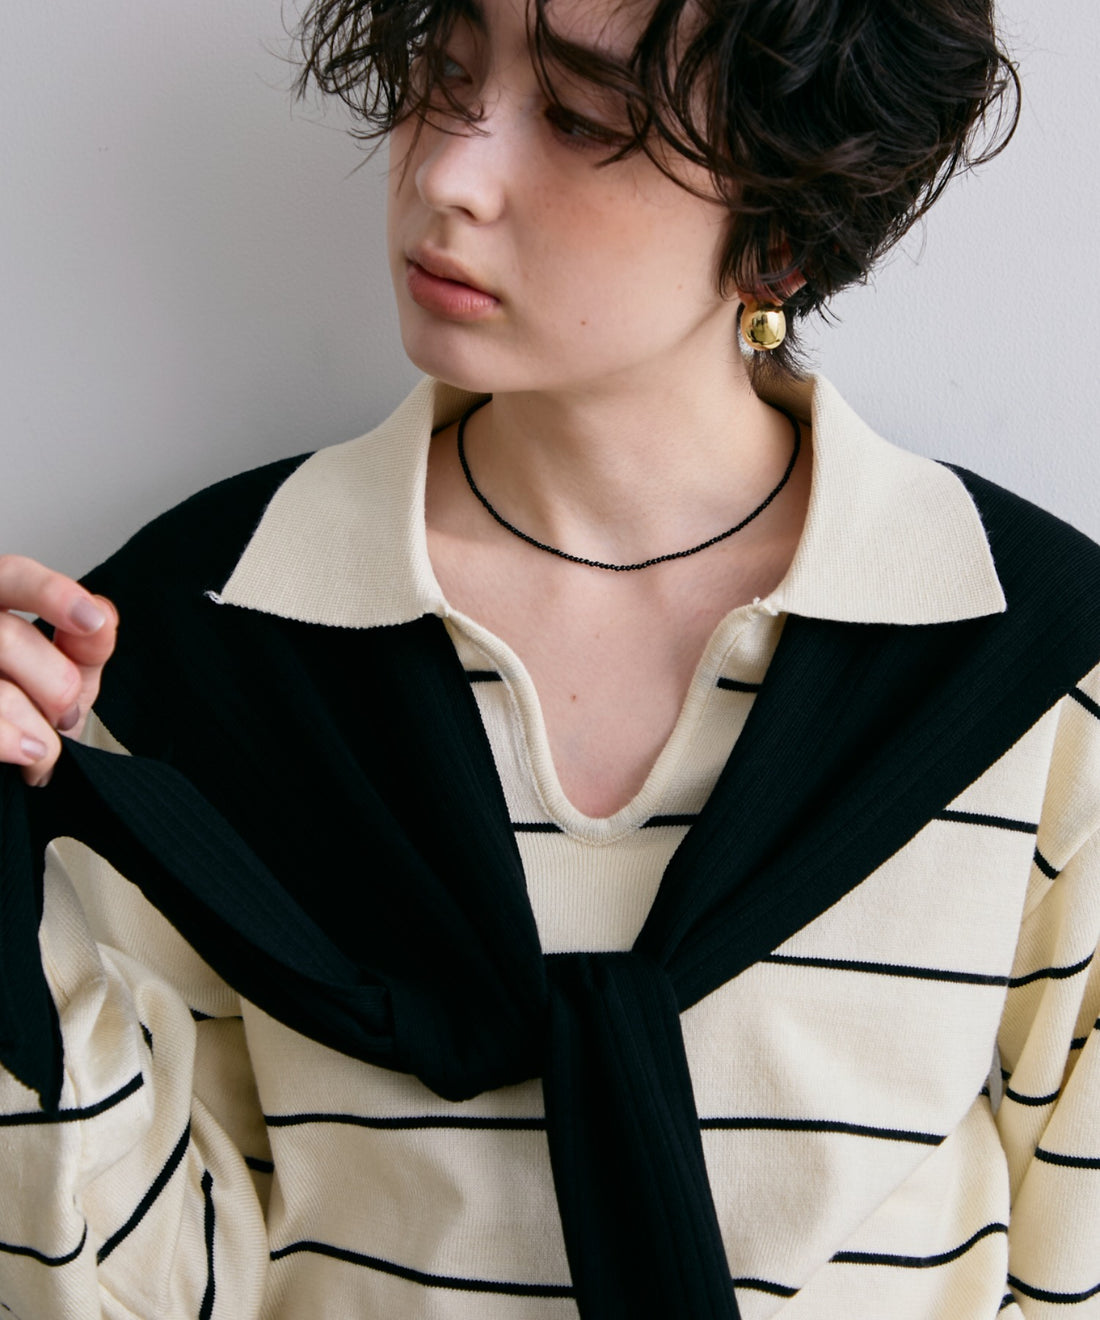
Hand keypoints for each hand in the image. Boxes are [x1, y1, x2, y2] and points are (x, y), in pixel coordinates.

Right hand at [0, 556, 117, 786]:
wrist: (9, 760)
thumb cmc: (30, 707)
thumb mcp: (67, 672)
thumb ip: (86, 644)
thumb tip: (101, 615)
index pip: (12, 576)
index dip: (52, 594)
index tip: (92, 621)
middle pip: (9, 637)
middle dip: (56, 683)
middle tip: (65, 714)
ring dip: (37, 724)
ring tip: (45, 746)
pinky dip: (10, 741)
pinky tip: (30, 753)